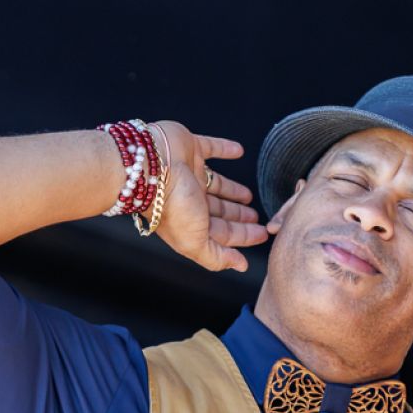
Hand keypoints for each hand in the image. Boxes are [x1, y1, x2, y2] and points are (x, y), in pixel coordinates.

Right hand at [146, 121, 267, 271]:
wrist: (151, 165)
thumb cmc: (171, 205)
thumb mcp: (195, 241)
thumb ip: (216, 257)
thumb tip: (239, 266)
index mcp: (189, 222)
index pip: (221, 232)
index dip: (242, 235)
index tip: (262, 234)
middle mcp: (188, 199)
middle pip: (219, 210)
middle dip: (237, 216)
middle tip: (256, 218)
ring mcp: (189, 173)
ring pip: (216, 184)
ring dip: (232, 190)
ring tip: (248, 195)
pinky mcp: (190, 147)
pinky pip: (212, 147)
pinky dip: (225, 149)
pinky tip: (238, 151)